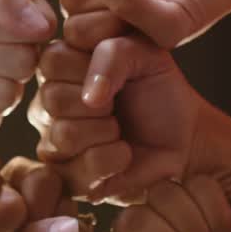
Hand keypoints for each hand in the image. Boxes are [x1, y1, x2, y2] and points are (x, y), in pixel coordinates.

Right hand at [29, 36, 210, 202]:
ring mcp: (52, 143)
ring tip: (120, 129)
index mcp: (58, 67)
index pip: (52, 60)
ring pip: (64, 134)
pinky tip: (123, 153)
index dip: (90, 66)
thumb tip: (90, 96)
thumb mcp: (146, 53)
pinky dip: (114, 159)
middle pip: (53, 98)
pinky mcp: (66, 178)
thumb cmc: (159, 91)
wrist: (184, 135)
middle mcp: (46, 105)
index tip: (117, 72)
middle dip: (101, 102)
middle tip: (118, 104)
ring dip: (107, 131)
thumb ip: (113, 53)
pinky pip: (81, 168)